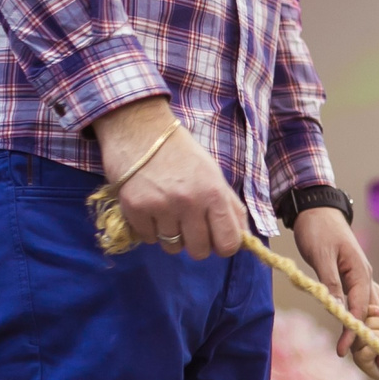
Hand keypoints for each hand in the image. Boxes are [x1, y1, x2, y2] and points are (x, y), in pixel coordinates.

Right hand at [92, 97, 244, 257]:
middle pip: (199, 251)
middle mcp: (190, 202)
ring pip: (172, 247)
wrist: (139, 128)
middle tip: (188, 225)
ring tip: (167, 213)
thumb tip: (243, 237)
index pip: (229, 243)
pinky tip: (149, 208)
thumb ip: (230, 206)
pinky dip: (149, 229)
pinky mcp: (135, 208)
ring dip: (170, 235)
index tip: (215, 238)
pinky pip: (148, 238)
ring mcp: (161, 207)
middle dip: (195, 243)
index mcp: (214, 193)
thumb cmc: (180, 151)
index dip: (223, 245)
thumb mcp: (213, 173)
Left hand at [297, 204, 378, 365]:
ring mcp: (362, 276)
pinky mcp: (354, 275)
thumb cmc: (317, 229)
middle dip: (378, 339)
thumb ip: (329, 282)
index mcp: (359, 272)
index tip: (348, 350)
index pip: (359, 308)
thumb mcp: (321, 256)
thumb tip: (336, 307)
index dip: (354, 331)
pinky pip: (369, 300)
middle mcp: (365, 276)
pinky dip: (378, 316)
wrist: (317, 208)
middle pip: (376, 314)